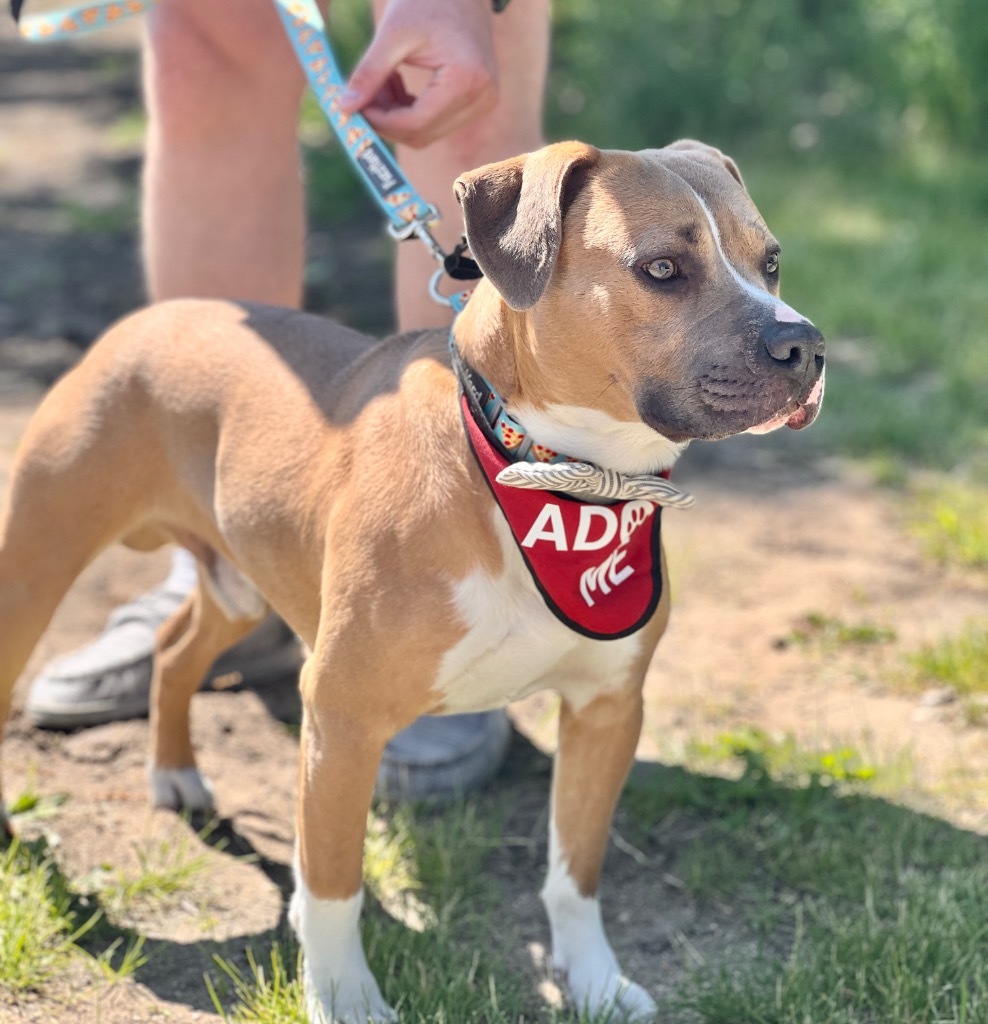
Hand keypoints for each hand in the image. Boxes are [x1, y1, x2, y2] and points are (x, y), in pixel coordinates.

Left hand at [339, 0, 497, 147]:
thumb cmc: (427, 0)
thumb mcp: (393, 34)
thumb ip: (369, 74)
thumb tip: (344, 109)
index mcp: (465, 80)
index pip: (416, 123)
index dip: (380, 122)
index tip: (353, 108)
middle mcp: (481, 97)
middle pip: (422, 134)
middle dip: (387, 122)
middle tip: (361, 98)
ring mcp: (482, 102)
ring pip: (427, 132)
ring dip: (396, 117)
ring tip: (381, 82)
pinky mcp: (477, 101)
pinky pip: (436, 122)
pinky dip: (410, 111)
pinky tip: (396, 83)